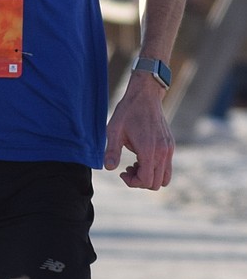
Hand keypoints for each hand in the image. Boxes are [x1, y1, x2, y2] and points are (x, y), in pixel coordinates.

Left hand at [104, 74, 173, 188]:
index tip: (121, 172)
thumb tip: (109, 168)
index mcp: (149, 150)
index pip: (146, 181)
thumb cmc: (128, 111)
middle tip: (127, 169)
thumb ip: (112, 151)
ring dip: (149, 176)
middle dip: (140, 181)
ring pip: (165, 178)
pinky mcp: (170, 145)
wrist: (145, 94)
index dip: (132, 182)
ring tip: (135, 165)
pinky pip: (167, 167)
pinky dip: (155, 168)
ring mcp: (169, 149)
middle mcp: (163, 152)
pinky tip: (141, 156)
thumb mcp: (114, 130)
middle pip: (156, 183)